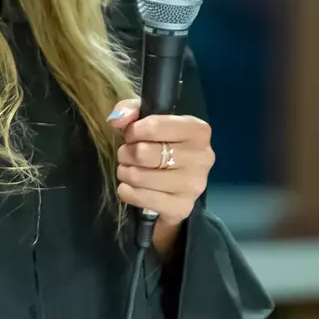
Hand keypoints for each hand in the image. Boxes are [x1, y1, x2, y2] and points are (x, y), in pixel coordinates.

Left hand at [108, 97, 214, 257]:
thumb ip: (132, 110)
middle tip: (127, 155)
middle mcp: (202, 157)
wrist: (176, 187)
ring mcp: (194, 185)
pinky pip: (140, 197)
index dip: (133, 131)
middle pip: (143, 153)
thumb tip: (117, 119)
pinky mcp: (182, 207)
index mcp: (198, 131)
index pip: (154, 126)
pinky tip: (131, 187)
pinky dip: (126, 191)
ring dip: (125, 172)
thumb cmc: (163, 147)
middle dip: (126, 153)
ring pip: (139, 176)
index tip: (131, 136)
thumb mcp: (150, 121)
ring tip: (129, 170)